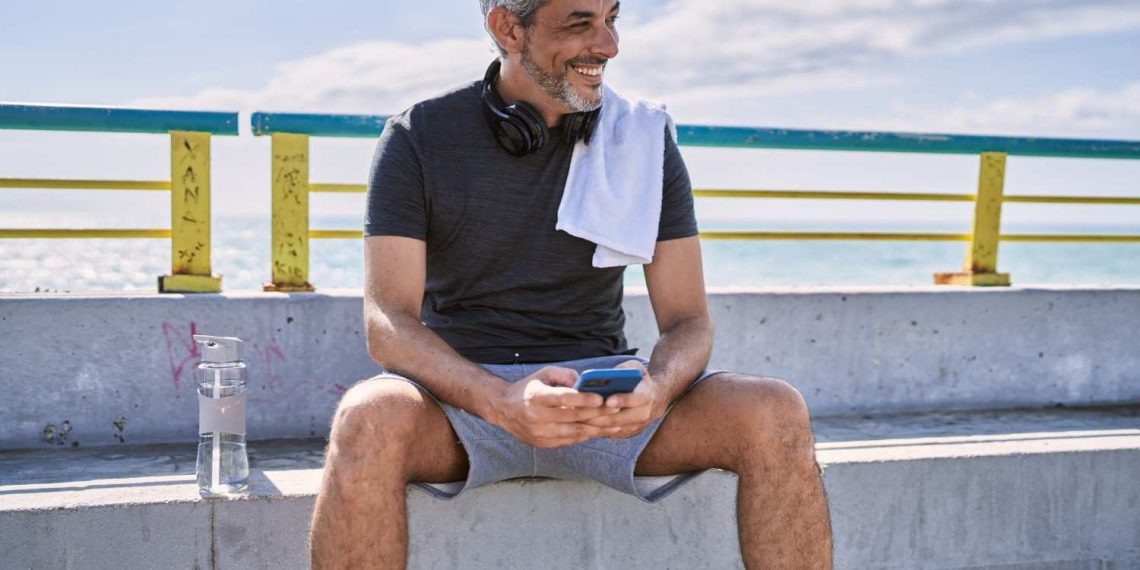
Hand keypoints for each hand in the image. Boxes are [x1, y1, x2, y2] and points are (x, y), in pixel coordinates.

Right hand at [490, 366, 622, 447]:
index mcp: (536, 397)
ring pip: (575, 432)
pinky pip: (570, 440)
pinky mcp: (544, 444)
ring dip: (597, 428)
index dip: (584, 399)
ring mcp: (540, 434)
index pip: (564, 398)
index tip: (601, 398)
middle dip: (597, 413)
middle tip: (616, 408)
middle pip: (573, 417)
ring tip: (615, 423)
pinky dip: (586, 435)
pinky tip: (600, 430)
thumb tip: (586, 382)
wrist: (504, 410)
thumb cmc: (528, 388)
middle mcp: (537, 417)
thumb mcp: (543, 374)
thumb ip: (565, 375)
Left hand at [581, 360, 664, 438]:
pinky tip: (580, 422)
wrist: (654, 400)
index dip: (622, 400)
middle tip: (582, 411)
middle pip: (618, 418)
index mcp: (646, 396)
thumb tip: (608, 375)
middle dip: (600, 415)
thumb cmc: (639, 380)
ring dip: (593, 423)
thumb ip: (624, 369)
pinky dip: (595, 428)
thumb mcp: (636, 369)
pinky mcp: (625, 434)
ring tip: (577, 416)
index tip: (608, 400)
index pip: (635, 399)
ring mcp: (634, 427)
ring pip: (611, 428)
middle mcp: (642, 414)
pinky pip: (608, 433)